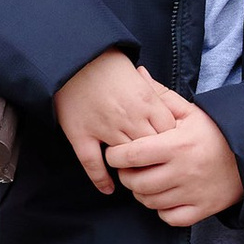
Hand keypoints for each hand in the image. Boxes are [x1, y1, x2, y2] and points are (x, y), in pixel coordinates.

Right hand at [54, 48, 185, 197]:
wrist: (73, 55)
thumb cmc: (107, 63)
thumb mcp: (139, 76)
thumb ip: (154, 96)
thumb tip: (170, 114)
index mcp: (146, 101)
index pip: (168, 133)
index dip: (170, 142)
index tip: (169, 148)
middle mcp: (128, 117)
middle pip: (150, 149)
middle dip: (155, 159)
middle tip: (156, 167)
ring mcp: (103, 128)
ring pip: (125, 159)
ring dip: (132, 170)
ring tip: (135, 176)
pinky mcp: (80, 135)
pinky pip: (92, 164)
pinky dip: (101, 179)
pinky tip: (108, 188)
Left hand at [108, 97, 243, 228]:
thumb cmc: (215, 131)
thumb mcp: (190, 111)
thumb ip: (161, 96)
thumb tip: (138, 72)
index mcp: (177, 144)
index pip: (132, 155)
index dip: (116, 156)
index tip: (116, 152)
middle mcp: (184, 171)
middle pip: (136, 182)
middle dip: (126, 176)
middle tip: (130, 168)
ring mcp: (193, 193)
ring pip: (150, 202)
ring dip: (142, 193)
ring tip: (146, 180)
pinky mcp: (202, 209)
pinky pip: (170, 218)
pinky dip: (162, 210)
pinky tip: (165, 196)